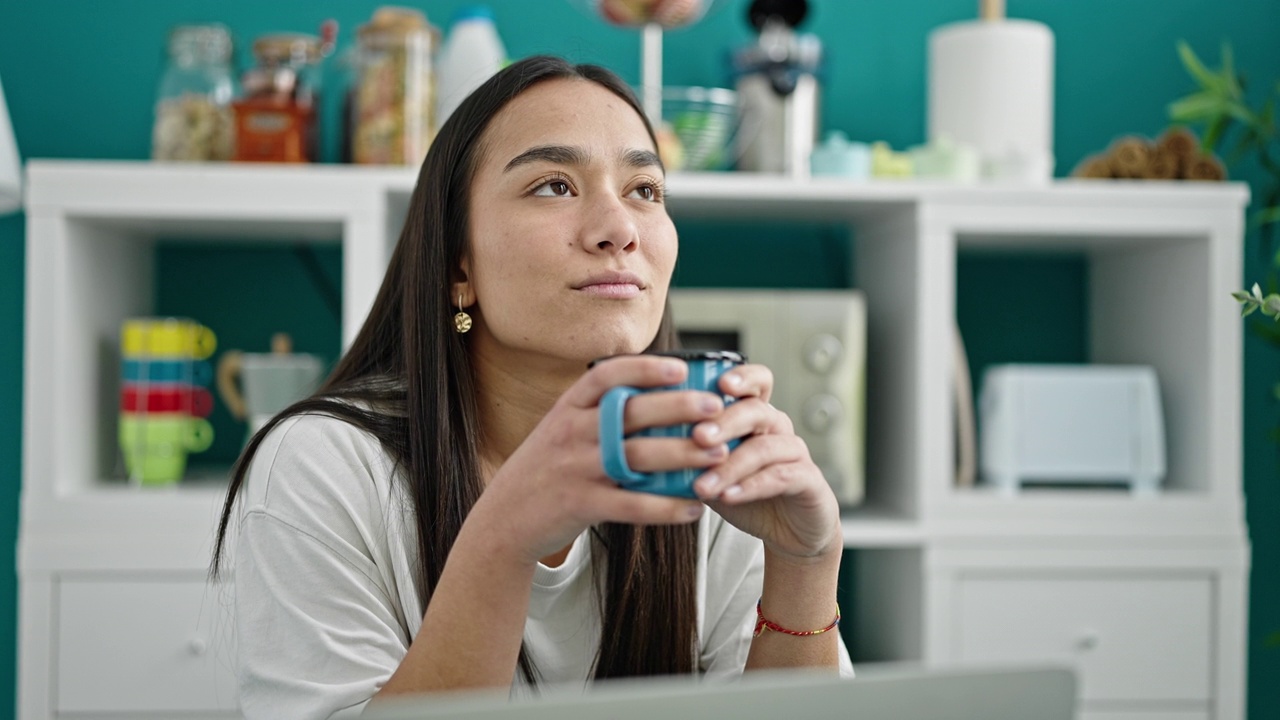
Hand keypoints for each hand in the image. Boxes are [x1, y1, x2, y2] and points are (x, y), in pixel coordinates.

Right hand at [469, 355, 724, 565]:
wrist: (504, 518)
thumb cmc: (547, 468)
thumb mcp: (562, 429)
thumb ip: (599, 412)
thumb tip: (657, 393)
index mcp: (568, 408)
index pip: (607, 375)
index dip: (645, 368)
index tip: (681, 367)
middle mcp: (572, 432)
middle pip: (631, 412)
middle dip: (678, 407)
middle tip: (716, 407)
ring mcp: (576, 468)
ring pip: (637, 456)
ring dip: (683, 455)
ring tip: (719, 455)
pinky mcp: (581, 504)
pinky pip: (632, 506)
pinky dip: (666, 508)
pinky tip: (693, 508)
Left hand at [691, 364, 841, 560]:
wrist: (788, 532)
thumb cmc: (745, 493)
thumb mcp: (710, 470)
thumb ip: (688, 453)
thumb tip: (644, 442)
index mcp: (755, 416)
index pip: (756, 382)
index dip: (741, 377)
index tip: (718, 383)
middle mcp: (777, 428)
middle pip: (756, 410)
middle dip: (725, 421)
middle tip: (698, 436)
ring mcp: (795, 453)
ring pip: (764, 448)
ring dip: (730, 465)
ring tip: (702, 484)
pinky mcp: (808, 481)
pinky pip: (780, 477)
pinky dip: (751, 487)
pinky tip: (728, 495)